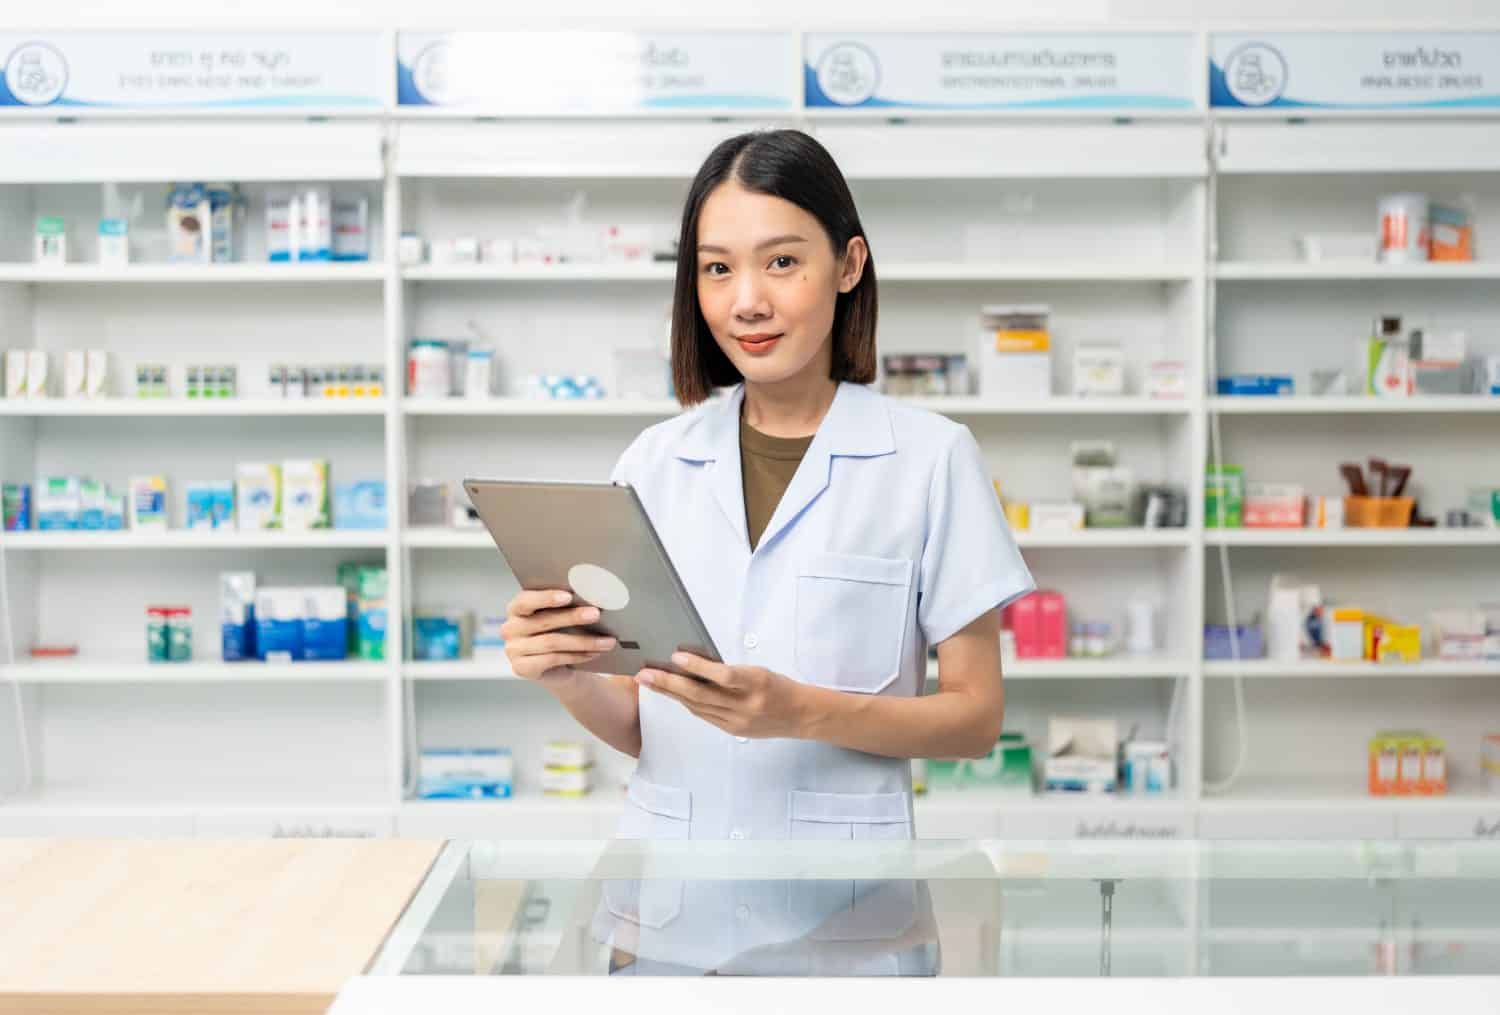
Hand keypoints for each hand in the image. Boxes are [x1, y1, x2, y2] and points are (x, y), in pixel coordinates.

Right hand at [500, 589, 616, 686]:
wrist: (558, 667)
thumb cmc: (561, 633)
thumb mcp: (562, 617)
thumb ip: (567, 606)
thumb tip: (593, 596)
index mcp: (516, 608)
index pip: (526, 600)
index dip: (546, 597)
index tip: (568, 596)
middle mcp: (510, 628)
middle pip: (543, 621)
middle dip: (573, 617)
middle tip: (596, 614)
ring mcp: (513, 650)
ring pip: (552, 642)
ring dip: (583, 641)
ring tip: (606, 641)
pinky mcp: (521, 668)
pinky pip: (553, 659)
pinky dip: (577, 656)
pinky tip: (594, 653)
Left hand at [635, 652, 805, 739]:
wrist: (800, 715)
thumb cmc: (778, 686)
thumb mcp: (759, 671)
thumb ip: (730, 671)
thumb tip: (694, 664)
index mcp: (756, 683)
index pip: (723, 675)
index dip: (698, 667)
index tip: (675, 656)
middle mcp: (746, 705)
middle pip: (701, 695)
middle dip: (669, 684)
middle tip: (644, 674)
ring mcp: (738, 721)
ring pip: (697, 707)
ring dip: (671, 694)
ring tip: (649, 682)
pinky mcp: (733, 730)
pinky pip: (704, 715)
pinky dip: (686, 703)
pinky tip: (672, 694)